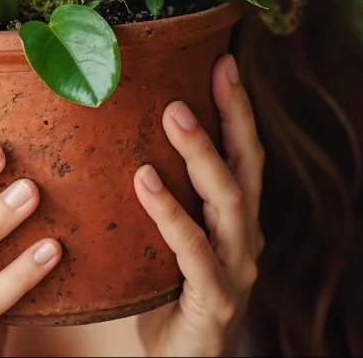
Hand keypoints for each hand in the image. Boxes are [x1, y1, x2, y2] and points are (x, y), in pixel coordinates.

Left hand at [133, 54, 264, 356]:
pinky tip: (145, 181)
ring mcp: (236, 269)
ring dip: (202, 154)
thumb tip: (115, 138)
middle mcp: (246, 237)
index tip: (223, 60)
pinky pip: (193, 251)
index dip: (237, 107)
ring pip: (228, 201)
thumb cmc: (169, 299)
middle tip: (213, 71)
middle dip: (232, 115)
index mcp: (236, 219)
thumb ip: (161, 196)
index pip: (244, 153)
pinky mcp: (215, 300)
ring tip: (173, 114)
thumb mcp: (168, 241)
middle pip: (247, 166)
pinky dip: (171, 213)